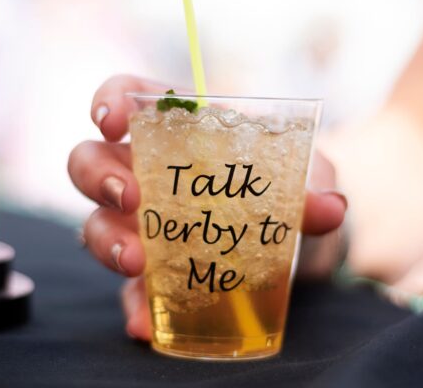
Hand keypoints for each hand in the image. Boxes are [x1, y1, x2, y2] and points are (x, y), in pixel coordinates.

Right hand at [68, 75, 346, 339]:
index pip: (128, 98)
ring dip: (107, 241)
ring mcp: (144, 225)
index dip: (109, 102)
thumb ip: (313, 184)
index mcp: (180, 131)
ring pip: (96, 224)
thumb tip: (331, 206)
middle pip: (91, 162)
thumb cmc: (290, 188)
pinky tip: (144, 324)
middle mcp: (148, 173)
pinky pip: (131, 289)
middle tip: (131, 198)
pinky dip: (134, 306)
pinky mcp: (154, 274)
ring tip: (135, 262)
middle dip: (99, 177)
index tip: (112, 121)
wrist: (298, 245)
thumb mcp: (305, 177)